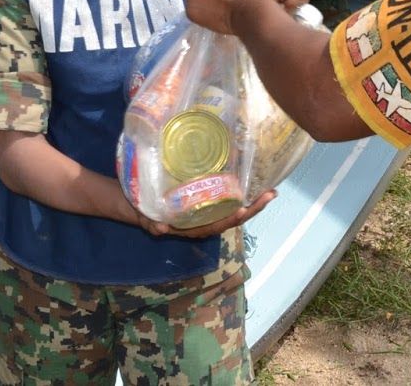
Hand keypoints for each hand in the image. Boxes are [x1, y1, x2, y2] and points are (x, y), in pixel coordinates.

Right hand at [134, 190, 275, 239]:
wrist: (139, 204)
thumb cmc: (144, 211)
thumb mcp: (145, 216)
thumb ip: (151, 223)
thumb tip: (161, 227)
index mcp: (193, 227)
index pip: (216, 225)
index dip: (230, 218)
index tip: (242, 209)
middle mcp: (204, 221)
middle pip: (232, 217)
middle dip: (253, 208)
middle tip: (271, 194)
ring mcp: (207, 211)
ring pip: (234, 209)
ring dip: (253, 201)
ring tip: (270, 190)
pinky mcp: (206, 199)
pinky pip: (226, 198)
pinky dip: (241, 192)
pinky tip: (252, 182)